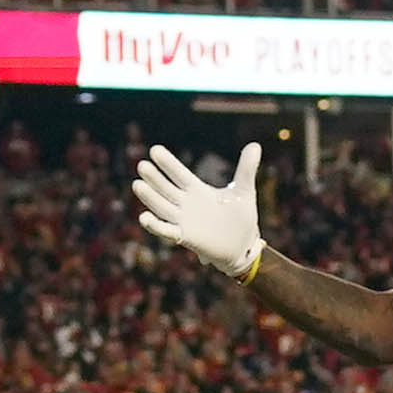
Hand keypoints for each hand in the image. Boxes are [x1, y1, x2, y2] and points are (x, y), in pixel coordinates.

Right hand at [132, 143, 263, 281]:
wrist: (244, 247)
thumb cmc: (241, 219)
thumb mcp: (244, 191)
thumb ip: (246, 168)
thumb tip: (255, 145)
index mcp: (197, 191)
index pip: (179, 174)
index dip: (167, 163)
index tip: (154, 150)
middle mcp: (186, 204)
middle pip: (166, 189)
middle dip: (154, 178)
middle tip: (142, 165)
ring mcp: (184, 221)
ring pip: (162, 207)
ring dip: (150, 197)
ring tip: (137, 184)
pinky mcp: (186, 237)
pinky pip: (167, 231)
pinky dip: (155, 225)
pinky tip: (143, 217)